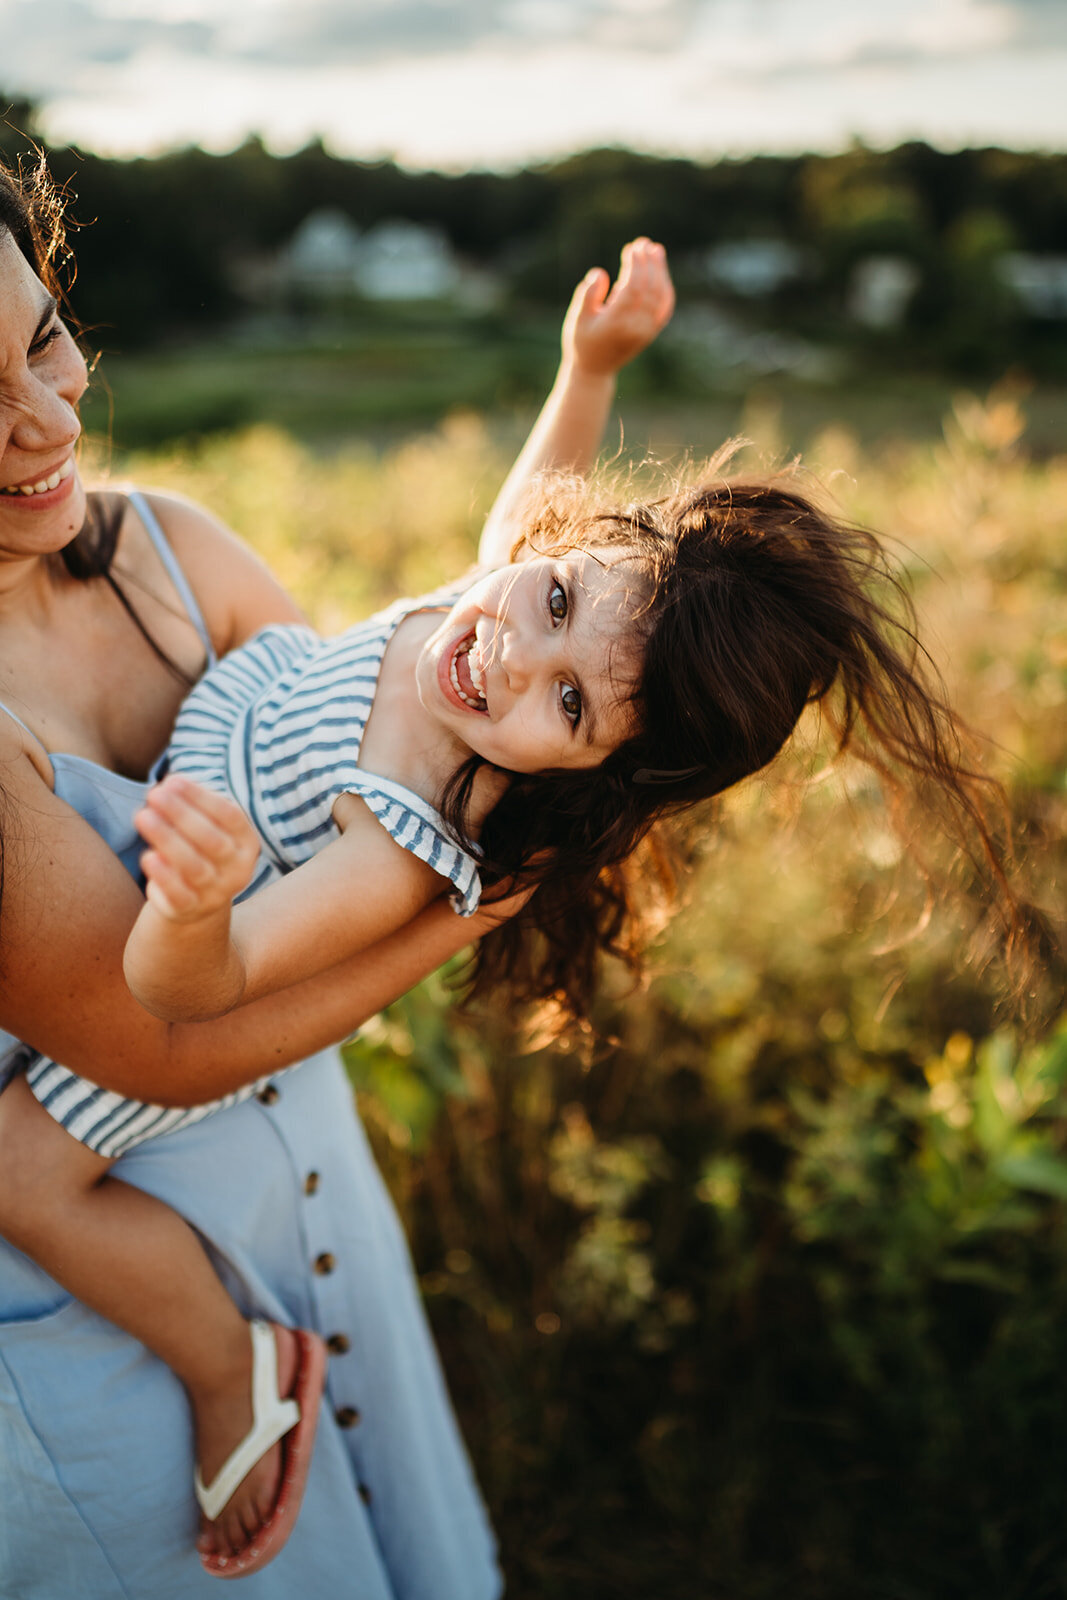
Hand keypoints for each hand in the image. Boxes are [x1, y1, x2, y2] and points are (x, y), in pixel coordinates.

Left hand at [134, 774, 259, 922]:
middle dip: (181, 814)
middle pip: (212, 840)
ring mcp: (217, 892)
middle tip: (154, 794)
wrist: (195, 899)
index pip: (230, 816)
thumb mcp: (203, 823)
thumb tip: (170, 783)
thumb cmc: (197, 847)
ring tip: (143, 816)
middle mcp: (238, 869)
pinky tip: (147, 856)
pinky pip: (180, 895)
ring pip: (195, 867)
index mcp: (247, 842)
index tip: (172, 780)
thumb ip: (192, 803)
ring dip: (167, 839)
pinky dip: (164, 876)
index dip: (201, 797)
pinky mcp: (192, 908)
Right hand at [561, 237, 674, 379]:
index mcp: (616, 323)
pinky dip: (665, 288)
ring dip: (660, 271)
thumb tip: (600, 273)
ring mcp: (646, 331)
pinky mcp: (652, 333)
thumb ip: (587, 295)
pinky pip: (665, 308)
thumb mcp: (577, 318)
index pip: (634, 288)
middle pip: (649, 289)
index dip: (635, 265)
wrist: (595, 370)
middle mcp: (635, 327)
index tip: (631, 248)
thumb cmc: (581, 341)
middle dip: (648, 263)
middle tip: (644, 243)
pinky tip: (661, 273)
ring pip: (660, 296)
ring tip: (655, 250)